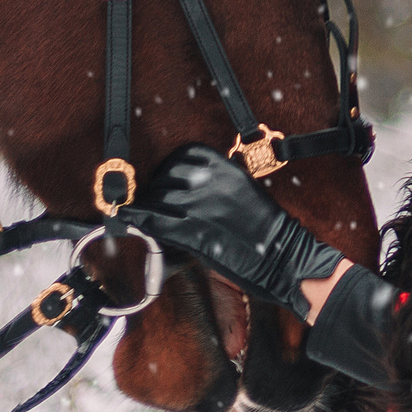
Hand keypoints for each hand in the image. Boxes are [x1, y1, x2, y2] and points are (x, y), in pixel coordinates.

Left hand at [134, 145, 345, 320]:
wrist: (284, 257)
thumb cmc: (267, 229)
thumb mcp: (245, 191)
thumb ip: (218, 183)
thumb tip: (188, 188)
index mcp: (228, 168)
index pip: (185, 154)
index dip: (168, 167)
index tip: (164, 178)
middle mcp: (212, 181)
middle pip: (166, 176)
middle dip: (155, 188)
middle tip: (153, 201)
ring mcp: (201, 205)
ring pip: (157, 198)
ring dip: (146, 205)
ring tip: (141, 213)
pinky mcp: (194, 231)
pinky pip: (155, 221)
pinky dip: (137, 220)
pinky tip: (127, 220)